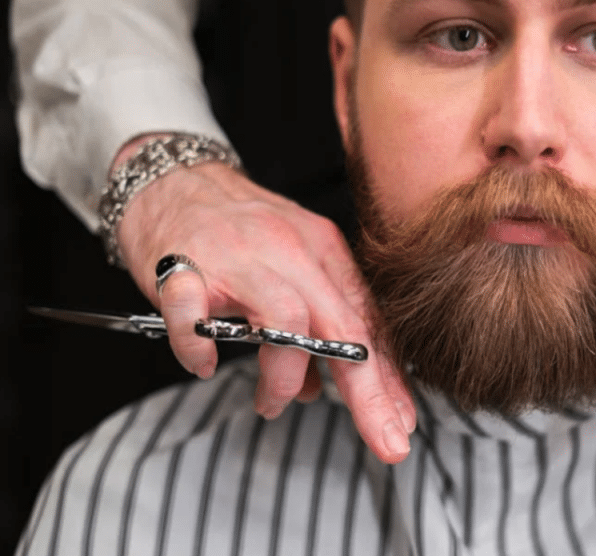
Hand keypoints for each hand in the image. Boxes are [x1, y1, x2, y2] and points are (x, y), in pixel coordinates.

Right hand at [116, 142, 414, 463]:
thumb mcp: (292, 268)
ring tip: (272, 403)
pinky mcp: (184, 264)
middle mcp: (291, 251)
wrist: (172, 179)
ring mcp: (240, 257)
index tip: (402, 423)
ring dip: (285, 376)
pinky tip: (203, 365)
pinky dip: (200, 349)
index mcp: (324, 252)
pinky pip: (195, 314)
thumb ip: (313, 325)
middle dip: (368, 392)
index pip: (368, 323)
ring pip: (286, 321)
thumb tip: (319, 389)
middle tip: (383, 438)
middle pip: (343, 327)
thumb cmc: (237, 232)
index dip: (390, 378)